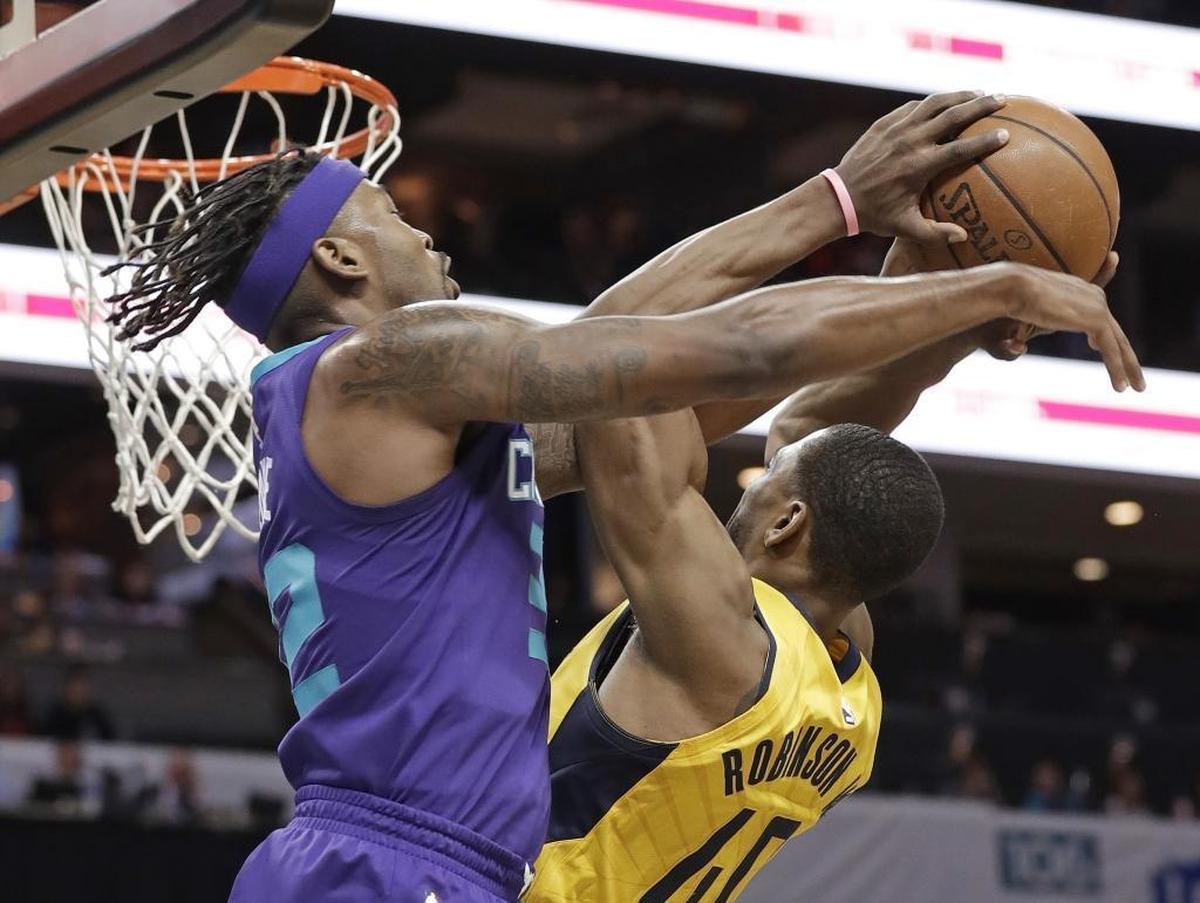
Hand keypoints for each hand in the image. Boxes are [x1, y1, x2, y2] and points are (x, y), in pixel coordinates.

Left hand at [836, 91, 1008, 242]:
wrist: (838, 197)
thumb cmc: (874, 215)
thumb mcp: (904, 228)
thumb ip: (934, 234)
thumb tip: (964, 237)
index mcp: (919, 166)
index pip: (960, 148)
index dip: (985, 141)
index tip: (1006, 136)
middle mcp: (910, 142)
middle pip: (953, 116)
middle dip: (981, 106)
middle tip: (1002, 100)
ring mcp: (896, 129)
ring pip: (934, 103)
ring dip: (959, 96)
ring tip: (979, 94)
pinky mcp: (884, 123)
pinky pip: (913, 107)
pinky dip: (932, 103)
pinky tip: (944, 103)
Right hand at [998, 262, 1142, 391]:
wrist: (1009, 288)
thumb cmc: (1004, 305)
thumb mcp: (1017, 323)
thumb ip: (1020, 335)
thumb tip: (1019, 345)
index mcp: (1075, 290)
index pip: (1095, 309)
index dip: (1102, 331)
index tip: (1096, 346)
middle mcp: (1091, 294)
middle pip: (1113, 331)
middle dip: (1125, 355)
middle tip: (1135, 378)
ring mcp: (1097, 305)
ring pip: (1118, 342)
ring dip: (1128, 367)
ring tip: (1135, 387)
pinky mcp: (1096, 318)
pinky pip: (1112, 349)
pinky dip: (1117, 369)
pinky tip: (1120, 386)